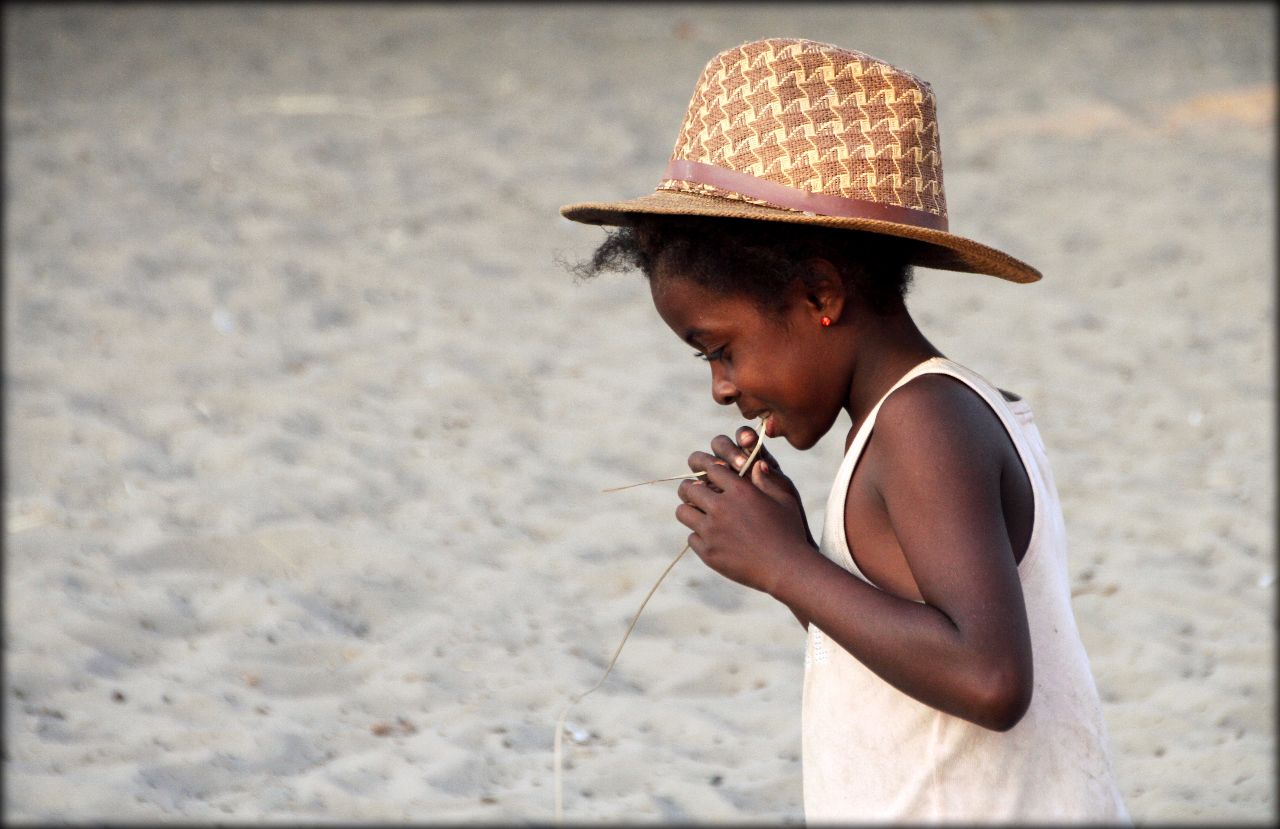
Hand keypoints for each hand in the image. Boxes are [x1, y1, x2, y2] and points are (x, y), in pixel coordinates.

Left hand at [675, 435, 815, 594]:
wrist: (787, 568)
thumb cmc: (790, 531)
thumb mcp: (784, 499)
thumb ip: (766, 480)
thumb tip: (756, 463)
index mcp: (739, 490)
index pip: (710, 469)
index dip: (710, 471)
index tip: (712, 477)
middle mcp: (721, 507)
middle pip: (688, 488)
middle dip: (691, 488)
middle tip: (697, 493)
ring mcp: (712, 531)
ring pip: (683, 512)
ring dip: (690, 510)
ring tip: (699, 514)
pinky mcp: (708, 552)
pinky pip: (691, 538)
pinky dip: (699, 536)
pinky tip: (712, 538)